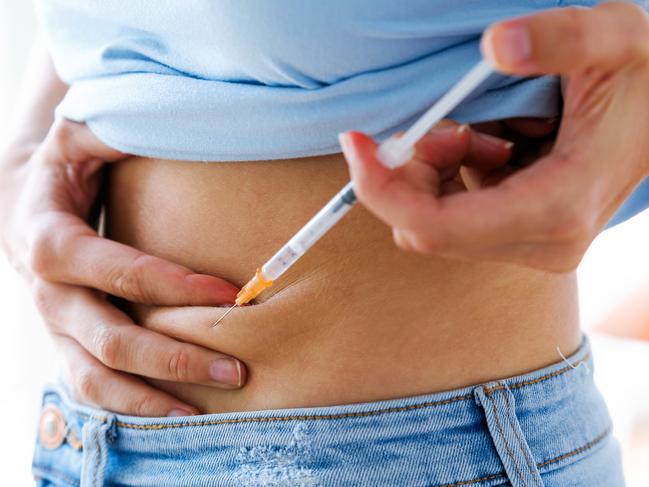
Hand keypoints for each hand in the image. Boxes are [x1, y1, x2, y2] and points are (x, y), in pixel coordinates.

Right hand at [0, 120, 245, 415]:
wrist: (28, 205)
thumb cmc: (68, 169)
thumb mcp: (81, 137)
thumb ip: (111, 129)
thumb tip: (160, 114)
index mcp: (50, 238)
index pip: (109, 268)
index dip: (167, 283)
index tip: (228, 292)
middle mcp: (48, 293)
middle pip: (108, 338)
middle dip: (174, 355)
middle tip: (236, 368)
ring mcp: (56, 327)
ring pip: (96, 378)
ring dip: (153, 396)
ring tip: (209, 410)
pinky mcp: (68, 346)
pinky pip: (93, 389)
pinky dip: (132, 406)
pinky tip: (179, 413)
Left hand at [341, 1, 648, 271]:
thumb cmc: (647, 78)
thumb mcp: (616, 41)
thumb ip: (562, 39)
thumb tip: (497, 45)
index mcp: (556, 208)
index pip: (435, 227)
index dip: (382, 188)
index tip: (358, 142)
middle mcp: (542, 243)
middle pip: (427, 230)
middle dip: (411, 174)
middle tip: (435, 124)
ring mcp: (533, 245)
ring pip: (436, 225)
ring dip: (435, 172)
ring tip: (475, 130)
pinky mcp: (524, 237)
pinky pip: (456, 218)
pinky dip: (454, 177)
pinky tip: (490, 144)